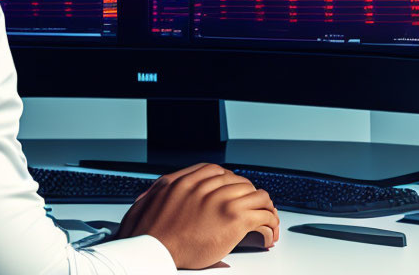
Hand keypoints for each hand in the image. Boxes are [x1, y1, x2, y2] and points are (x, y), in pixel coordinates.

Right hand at [116, 162, 279, 268]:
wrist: (152, 247)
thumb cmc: (148, 231)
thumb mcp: (148, 200)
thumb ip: (158, 193)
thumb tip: (151, 196)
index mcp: (184, 181)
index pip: (217, 170)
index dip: (230, 180)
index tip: (234, 191)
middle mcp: (204, 186)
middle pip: (239, 182)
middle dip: (249, 196)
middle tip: (253, 209)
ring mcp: (220, 201)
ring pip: (257, 196)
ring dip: (265, 208)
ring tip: (267, 221)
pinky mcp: (234, 219)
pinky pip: (264, 215)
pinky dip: (270, 224)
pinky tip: (268, 234)